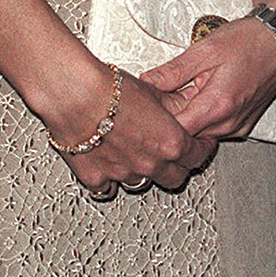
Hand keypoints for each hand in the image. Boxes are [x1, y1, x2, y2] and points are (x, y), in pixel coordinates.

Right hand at [54, 65, 216, 197]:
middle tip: (172, 155)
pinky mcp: (96, 179)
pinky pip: (108, 188)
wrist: (74, 94)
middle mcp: (150, 164)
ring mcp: (123, 175)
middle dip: (177, 166)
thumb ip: (171, 107)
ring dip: (142, 172)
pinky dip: (109, 179)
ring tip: (135, 155)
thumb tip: (180, 108)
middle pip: (174, 177)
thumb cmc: (109, 88)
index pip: (197, 155)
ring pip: (141, 183)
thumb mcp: (152, 91)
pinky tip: (108, 165)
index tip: (199, 144)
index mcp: (170, 142)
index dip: (201, 148)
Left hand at [145, 15, 275, 140]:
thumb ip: (173, 71)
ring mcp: (238, 127)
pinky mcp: (243, 126)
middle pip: (187, 135)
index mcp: (218, 105)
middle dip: (173, 118)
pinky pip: (215, 129)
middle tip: (166, 94)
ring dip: (190, 117)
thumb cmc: (248, 41)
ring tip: (187, 91)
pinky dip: (206, 117)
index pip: (176, 131)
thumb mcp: (205, 50)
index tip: (151, 105)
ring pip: (201, 134)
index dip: (159, 119)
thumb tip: (147, 81)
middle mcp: (229, 123)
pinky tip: (204, 96)